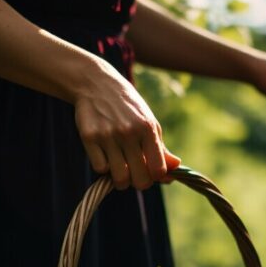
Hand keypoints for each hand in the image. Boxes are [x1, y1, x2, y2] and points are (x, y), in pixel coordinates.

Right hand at [73, 62, 174, 189]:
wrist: (97, 84)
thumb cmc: (129, 109)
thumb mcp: (149, 123)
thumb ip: (161, 148)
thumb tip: (176, 167)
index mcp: (148, 128)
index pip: (158, 170)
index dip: (155, 177)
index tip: (150, 172)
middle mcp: (129, 132)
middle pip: (140, 179)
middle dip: (139, 182)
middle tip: (134, 174)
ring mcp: (108, 135)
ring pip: (119, 178)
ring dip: (121, 180)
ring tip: (120, 169)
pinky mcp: (89, 137)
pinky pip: (100, 168)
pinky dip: (104, 167)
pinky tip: (105, 156)